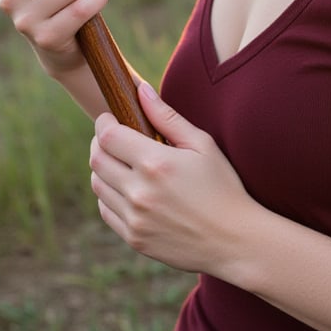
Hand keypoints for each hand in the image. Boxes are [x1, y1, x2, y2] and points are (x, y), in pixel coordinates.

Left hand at [90, 82, 252, 274]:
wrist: (234, 240)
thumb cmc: (223, 187)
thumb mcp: (202, 145)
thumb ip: (167, 117)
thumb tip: (140, 90)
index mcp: (156, 163)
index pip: (108, 136)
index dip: (104, 122)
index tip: (110, 117)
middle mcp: (139, 192)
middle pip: (97, 159)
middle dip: (100, 142)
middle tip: (113, 137)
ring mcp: (134, 218)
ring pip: (98, 185)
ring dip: (103, 169)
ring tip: (121, 162)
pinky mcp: (134, 238)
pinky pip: (106, 210)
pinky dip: (109, 195)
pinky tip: (127, 188)